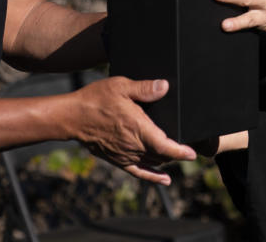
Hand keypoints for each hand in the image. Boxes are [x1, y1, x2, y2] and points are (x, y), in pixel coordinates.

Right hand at [72, 76, 195, 184]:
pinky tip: (164, 179)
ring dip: (166, 160)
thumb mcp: (121, 86)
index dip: (181, 152)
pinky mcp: (117, 160)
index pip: (165, 146)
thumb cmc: (95, 99)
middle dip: (176, 153)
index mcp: (138, 128)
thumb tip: (165, 86)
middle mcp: (134, 146)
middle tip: (188, 147)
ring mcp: (125, 155)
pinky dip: (153, 176)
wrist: (72, 117)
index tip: (193, 154)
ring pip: (153, 162)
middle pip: (162, 155)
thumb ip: (144, 88)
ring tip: (177, 156)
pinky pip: (139, 171)